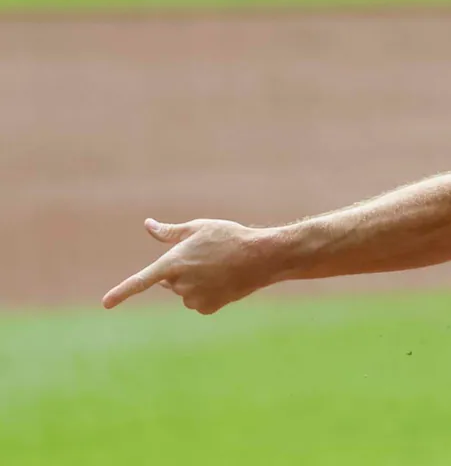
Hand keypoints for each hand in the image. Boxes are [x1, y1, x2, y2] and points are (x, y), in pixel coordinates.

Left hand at [102, 218, 279, 313]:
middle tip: (206, 256)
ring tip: (220, 267)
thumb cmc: (229, 237)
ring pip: (185, 291)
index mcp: (173, 264)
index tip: (105, 304)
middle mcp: (180, 285)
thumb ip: (169, 232)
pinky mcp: (208, 308)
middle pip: (170, 280)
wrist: (262, 257)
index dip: (121, 292)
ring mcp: (194, 299)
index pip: (141, 281)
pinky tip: (224, 281)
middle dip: (181, 270)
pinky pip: (199, 302)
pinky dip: (208, 292)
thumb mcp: (198, 227)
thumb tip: (148, 225)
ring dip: (195, 281)